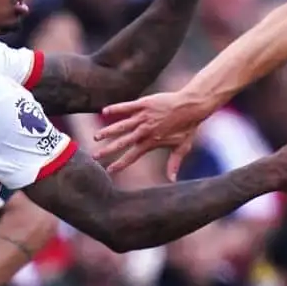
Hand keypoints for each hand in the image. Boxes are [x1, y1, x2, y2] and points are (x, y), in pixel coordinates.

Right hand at [94, 90, 214, 177]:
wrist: (192, 106)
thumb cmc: (188, 127)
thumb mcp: (182, 147)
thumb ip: (174, 164)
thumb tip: (172, 181)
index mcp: (152, 142)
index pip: (132, 156)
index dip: (120, 163)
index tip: (109, 170)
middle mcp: (145, 131)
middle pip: (123, 142)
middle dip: (108, 150)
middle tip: (95, 156)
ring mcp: (144, 117)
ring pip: (122, 126)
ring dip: (108, 131)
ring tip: (96, 136)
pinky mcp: (144, 104)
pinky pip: (127, 107)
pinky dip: (116, 109)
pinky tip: (104, 112)